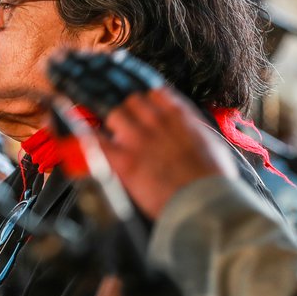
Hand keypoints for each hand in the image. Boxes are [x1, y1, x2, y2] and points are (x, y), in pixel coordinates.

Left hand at [101, 88, 237, 218]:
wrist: (205, 203)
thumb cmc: (213, 181)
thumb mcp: (212, 145)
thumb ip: (194, 131)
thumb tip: (190, 130)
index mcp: (179, 116)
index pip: (154, 92)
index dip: (147, 102)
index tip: (144, 109)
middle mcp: (156, 121)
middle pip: (131, 100)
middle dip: (129, 113)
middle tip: (128, 126)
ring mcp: (138, 139)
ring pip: (114, 114)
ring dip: (113, 125)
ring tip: (114, 136)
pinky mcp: (124, 160)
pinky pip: (96, 140)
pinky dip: (88, 137)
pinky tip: (83, 136)